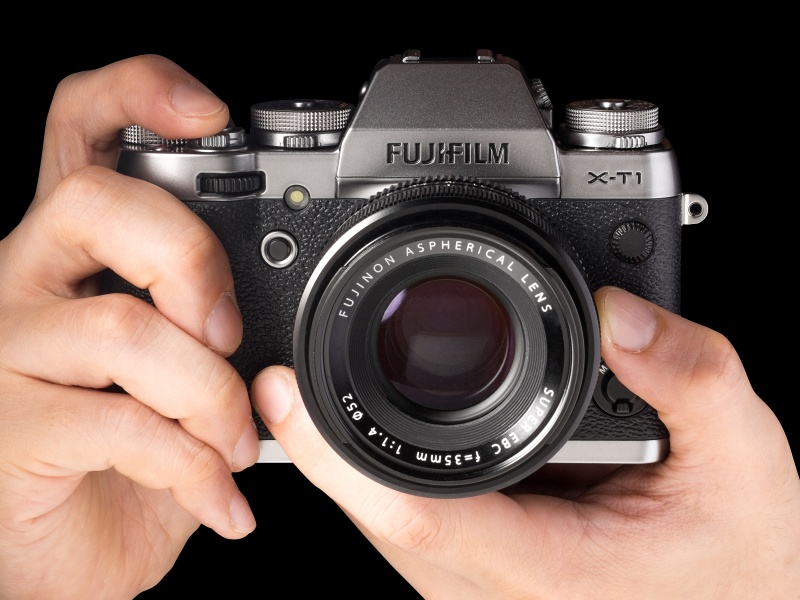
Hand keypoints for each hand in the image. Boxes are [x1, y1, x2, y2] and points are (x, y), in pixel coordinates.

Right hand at [0, 55, 259, 598]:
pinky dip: (194, 467)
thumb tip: (293, 319)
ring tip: (234, 442)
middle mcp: (27, 283)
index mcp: (76, 252)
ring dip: (209, 395)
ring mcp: (6, 354)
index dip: (135, 94)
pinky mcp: (10, 430)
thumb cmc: (136, 455)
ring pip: (121, 328)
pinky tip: (219, 498)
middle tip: (229, 335)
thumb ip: (217, 327)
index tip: (210, 110)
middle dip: (190, 261)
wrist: (80, 552)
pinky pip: (121, 426)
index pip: (79, 130)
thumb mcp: (185, 373)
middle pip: (94, 205)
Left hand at [253, 286, 799, 598]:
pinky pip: (411, 524)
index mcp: (555, 569)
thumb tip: (617, 311)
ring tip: (304, 393)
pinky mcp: (488, 569)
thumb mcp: (744, 452)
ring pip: (385, 526)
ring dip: (337, 463)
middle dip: (316, 451)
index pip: (417, 517)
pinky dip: (373, 474)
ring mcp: (488, 585)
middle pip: (377, 521)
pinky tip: (361, 432)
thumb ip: (690, 374)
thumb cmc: (743, 549)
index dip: (337, 456)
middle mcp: (502, 587)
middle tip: (277, 376)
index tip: (287, 392)